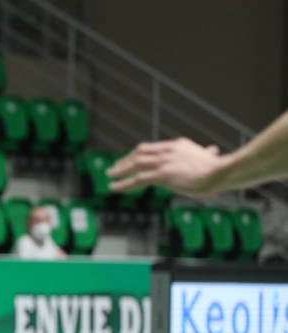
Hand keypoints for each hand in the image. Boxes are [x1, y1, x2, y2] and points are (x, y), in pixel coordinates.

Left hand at [107, 138, 221, 195]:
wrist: (222, 171)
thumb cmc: (221, 168)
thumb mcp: (212, 157)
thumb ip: (208, 154)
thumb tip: (214, 150)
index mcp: (177, 145)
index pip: (152, 147)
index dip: (139, 154)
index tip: (131, 159)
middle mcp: (167, 150)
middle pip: (139, 152)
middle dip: (125, 159)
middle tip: (115, 166)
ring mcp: (163, 162)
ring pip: (135, 164)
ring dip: (120, 169)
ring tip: (110, 175)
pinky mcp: (162, 175)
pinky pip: (137, 179)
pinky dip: (123, 183)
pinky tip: (114, 187)